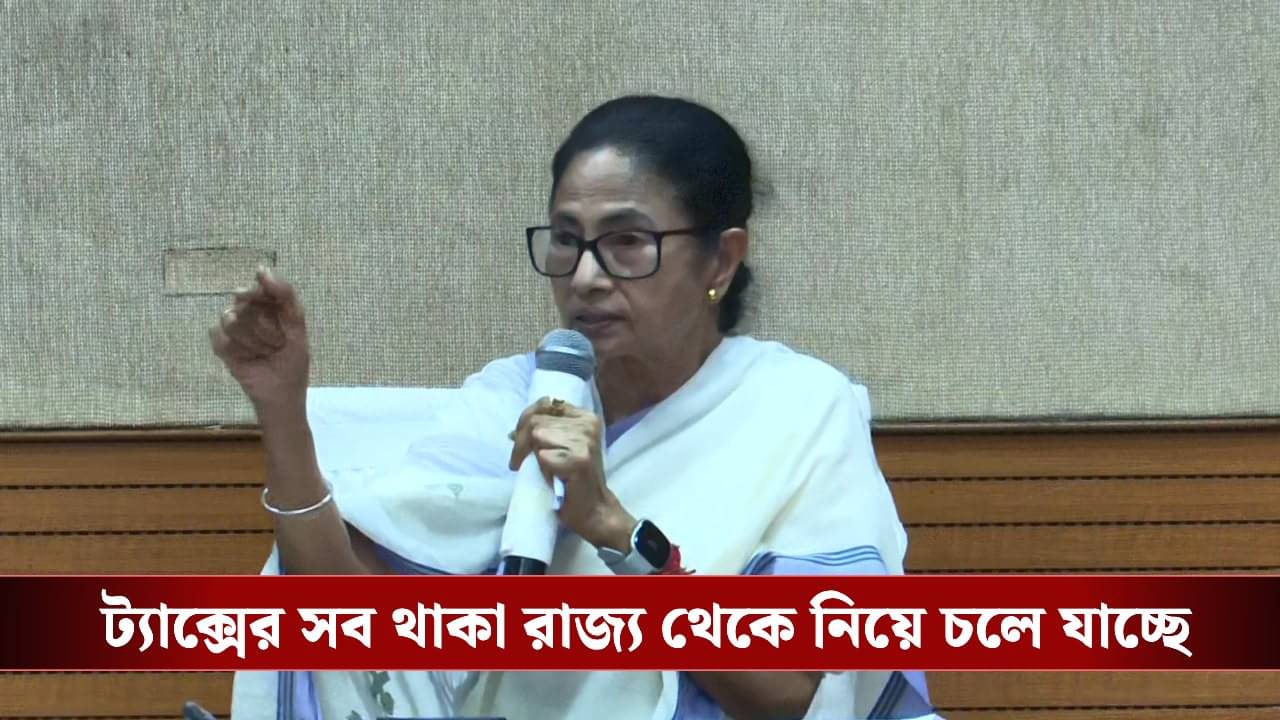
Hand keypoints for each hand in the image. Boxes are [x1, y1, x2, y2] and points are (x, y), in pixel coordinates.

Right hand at [208, 268, 309, 414]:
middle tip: (278, 343)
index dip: (265, 292)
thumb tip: (260, 268)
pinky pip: (220, 337)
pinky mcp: (221, 345)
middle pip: (244, 301)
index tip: (274, 308)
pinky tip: (248, 359)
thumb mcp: (297, 327)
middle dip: (266, 326)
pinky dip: (238, 350)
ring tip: (265, 352)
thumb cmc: (293, 361)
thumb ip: (285, 296)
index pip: (260, 285)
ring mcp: (233, 327)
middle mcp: (249, 311)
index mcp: (270, 304)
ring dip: (254, 341)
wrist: (281, 394)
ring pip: (231, 319)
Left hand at [508, 397, 634, 551]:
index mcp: (586, 416)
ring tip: (536, 469)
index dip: (526, 420)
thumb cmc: (575, 480)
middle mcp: (588, 424)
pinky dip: (540, 468)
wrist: (594, 509)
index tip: (517, 438)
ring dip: (529, 455)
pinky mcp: (579, 459)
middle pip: (537, 420)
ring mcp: (585, 440)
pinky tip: (550, 478)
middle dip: (520, 441)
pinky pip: (543, 455)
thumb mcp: (564, 446)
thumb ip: (548, 431)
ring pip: (537, 435)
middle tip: (518, 461)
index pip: (546, 404)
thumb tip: (513, 429)